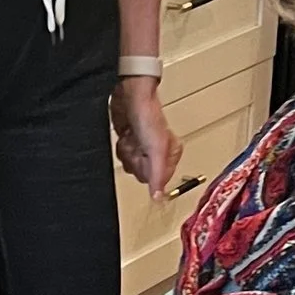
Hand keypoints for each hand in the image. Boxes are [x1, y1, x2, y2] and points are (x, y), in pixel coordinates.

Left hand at [111, 79, 181, 197]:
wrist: (130, 97)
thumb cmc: (147, 115)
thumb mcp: (156, 149)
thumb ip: (157, 175)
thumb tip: (158, 197)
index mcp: (172, 155)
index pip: (157, 180)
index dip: (148, 170)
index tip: (146, 157)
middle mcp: (160, 153)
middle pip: (142, 174)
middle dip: (135, 161)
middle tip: (138, 146)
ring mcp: (145, 149)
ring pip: (131, 166)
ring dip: (127, 153)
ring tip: (132, 138)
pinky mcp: (132, 143)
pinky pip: (124, 157)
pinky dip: (122, 148)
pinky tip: (126, 136)